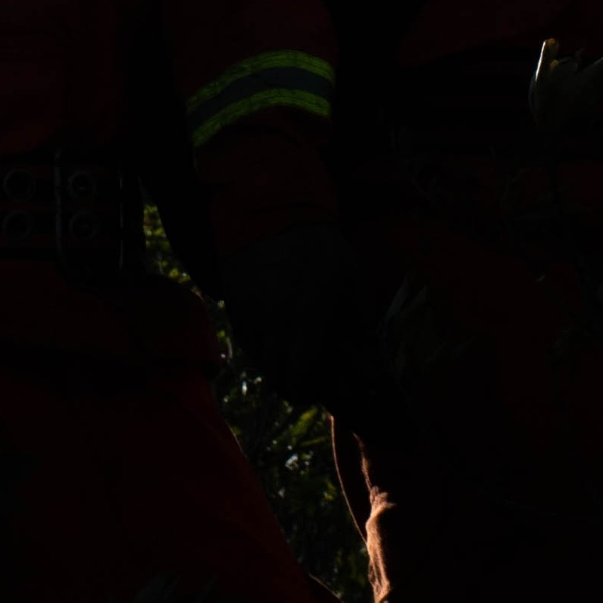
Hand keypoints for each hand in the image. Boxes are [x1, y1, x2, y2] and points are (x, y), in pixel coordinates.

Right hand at [210, 218, 387, 405]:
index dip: (305, 391)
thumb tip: (370, 362)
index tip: (315, 390)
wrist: (271, 211)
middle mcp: (273, 321)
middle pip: (275, 374)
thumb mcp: (352, 280)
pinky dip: (259, 343)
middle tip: (305, 374)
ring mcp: (248, 312)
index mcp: (306, 317)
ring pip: (257, 358)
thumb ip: (360, 324)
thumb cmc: (320, 248)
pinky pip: (244, 337)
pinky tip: (273, 331)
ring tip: (290, 349)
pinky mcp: (232, 304)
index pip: (297, 375)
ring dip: (274, 362)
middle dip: (291, 381)